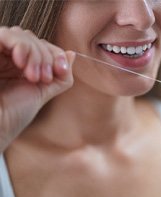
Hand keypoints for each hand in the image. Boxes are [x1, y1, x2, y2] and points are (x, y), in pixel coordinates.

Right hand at [0, 26, 74, 151]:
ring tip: (33, 77)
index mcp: (24, 66)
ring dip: (35, 54)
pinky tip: (21, 63)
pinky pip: (6, 35)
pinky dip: (20, 46)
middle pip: (36, 40)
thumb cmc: (15, 114)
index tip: (60, 72)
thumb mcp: (44, 92)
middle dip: (46, 57)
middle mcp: (11, 57)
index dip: (56, 55)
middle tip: (44, 78)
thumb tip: (71, 54)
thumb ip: (60, 76)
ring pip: (23, 35)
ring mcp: (0, 53)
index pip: (44, 47)